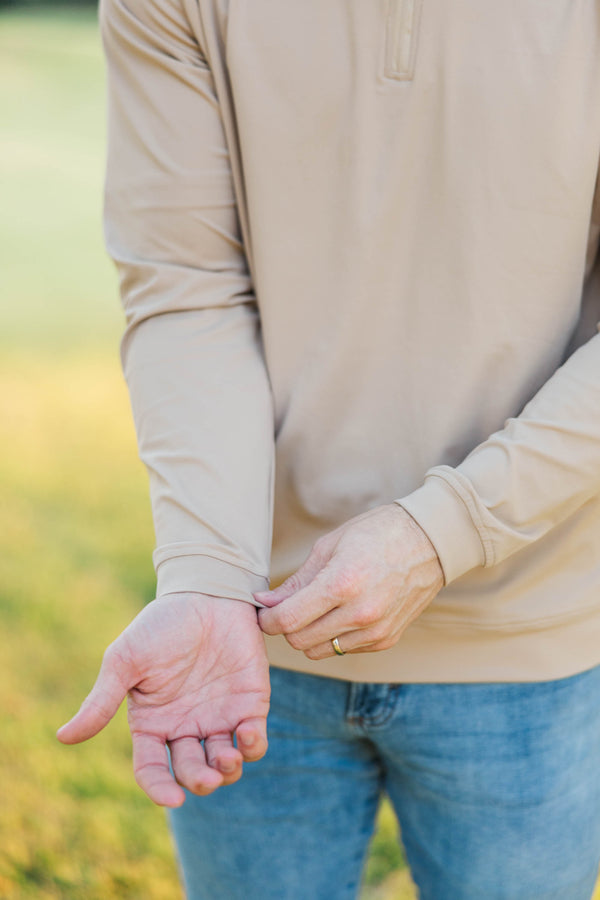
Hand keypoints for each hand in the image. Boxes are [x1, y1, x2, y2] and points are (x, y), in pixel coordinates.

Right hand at [57, 593, 269, 806]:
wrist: (207, 593)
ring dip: (228, 770)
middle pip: (192, 772)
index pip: (152, 769)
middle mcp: (185, 727)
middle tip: (208, 777)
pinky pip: (254, 739)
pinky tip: (246, 735)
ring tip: (227, 757)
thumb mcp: (125, 660)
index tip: (173, 798)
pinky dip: (253, 746)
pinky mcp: (250, 704)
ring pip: (225, 765)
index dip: (160, 789)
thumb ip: (101, 700)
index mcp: (153, 722)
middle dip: (200, 782)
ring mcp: (219, 717)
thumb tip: (63, 738)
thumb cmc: (162, 624)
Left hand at [256, 505, 442, 658]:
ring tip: (316, 609)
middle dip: (286, 626)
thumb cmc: (377, 533)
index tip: (264, 611)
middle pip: (300, 641)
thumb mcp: (330, 546)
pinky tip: (342, 612)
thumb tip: (265, 602)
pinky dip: (335, 636)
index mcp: (342, 584)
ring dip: (310, 634)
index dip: (267, 620)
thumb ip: (297, 581)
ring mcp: (376, 630)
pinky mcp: (387, 639)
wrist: (430, 541)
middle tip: (288, 607)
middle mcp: (360, 613)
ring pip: (320, 651)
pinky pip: (344, 649)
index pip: (288, 620)